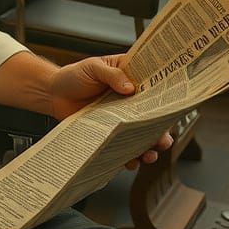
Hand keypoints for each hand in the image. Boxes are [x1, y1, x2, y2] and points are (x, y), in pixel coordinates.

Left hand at [49, 55, 171, 166]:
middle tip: (163, 139)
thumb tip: (130, 88)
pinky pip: (124, 147)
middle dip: (161, 130)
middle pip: (152, 117)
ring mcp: (122, 119)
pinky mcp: (110, 133)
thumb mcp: (93, 67)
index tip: (174, 107)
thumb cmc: (74, 75)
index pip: (154, 87)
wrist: (53, 93)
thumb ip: (111, 75)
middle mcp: (131, 100)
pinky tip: (130, 161)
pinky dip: (129, 156)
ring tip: (149, 154)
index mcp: (131, 78)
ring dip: (149, 147)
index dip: (165, 97)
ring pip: (142, 135)